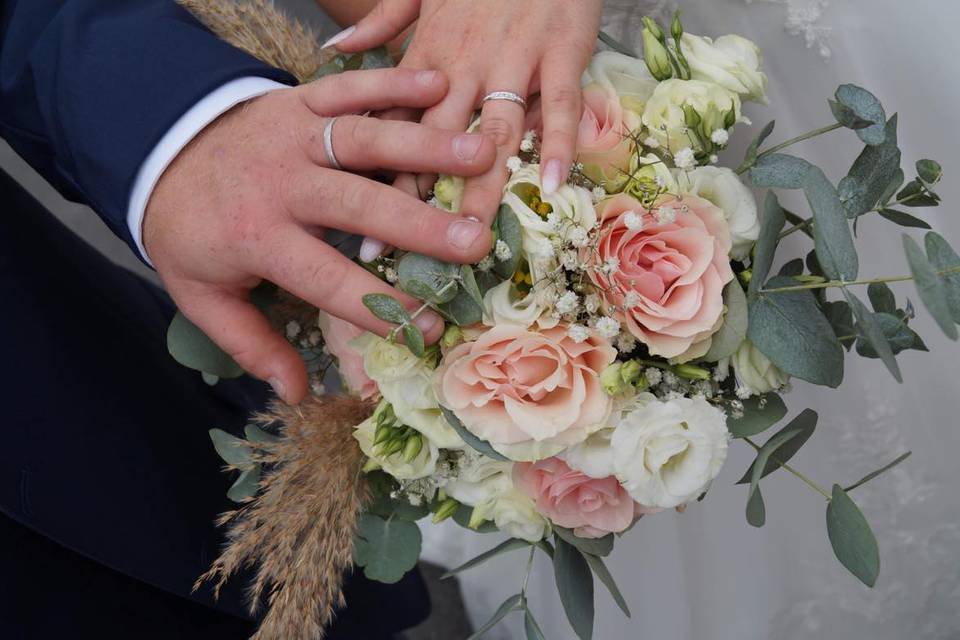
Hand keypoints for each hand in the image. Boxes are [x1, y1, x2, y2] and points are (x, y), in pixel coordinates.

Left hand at [145, 68, 494, 403]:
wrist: (157, 148)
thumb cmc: (191, 231)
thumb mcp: (202, 295)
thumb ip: (250, 344)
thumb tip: (295, 392)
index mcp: (257, 237)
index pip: (326, 278)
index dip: (379, 307)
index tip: (430, 330)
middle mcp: (280, 184)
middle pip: (356, 205)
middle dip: (419, 224)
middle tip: (475, 242)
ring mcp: (293, 135)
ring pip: (362, 140)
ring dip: (423, 147)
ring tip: (480, 157)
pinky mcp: (299, 100)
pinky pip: (348, 88)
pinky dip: (391, 82)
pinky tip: (436, 86)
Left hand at [332, 0, 602, 231]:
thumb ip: (379, 22)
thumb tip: (332, 50)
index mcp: (429, 55)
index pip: (398, 124)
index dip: (377, 178)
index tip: (356, 225)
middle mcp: (463, 65)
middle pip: (437, 142)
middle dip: (419, 201)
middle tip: (405, 254)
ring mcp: (512, 60)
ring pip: (492, 131)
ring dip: (481, 185)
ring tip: (472, 236)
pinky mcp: (559, 53)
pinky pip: (556, 103)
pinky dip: (555, 141)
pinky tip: (550, 183)